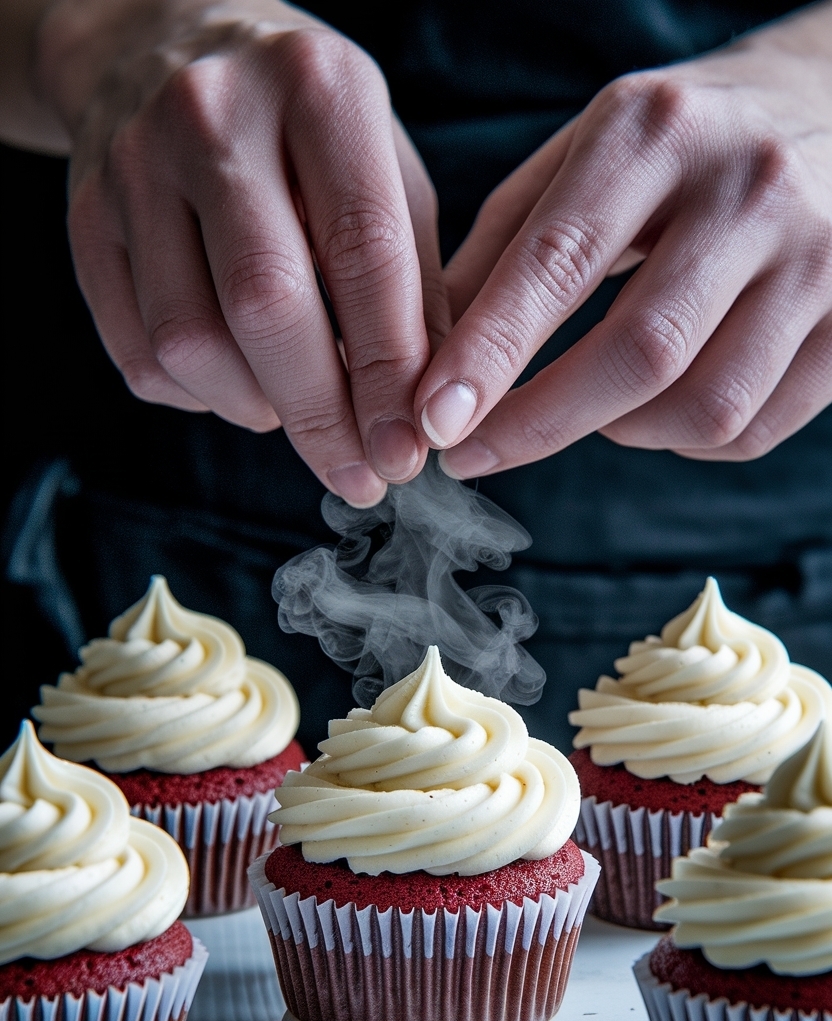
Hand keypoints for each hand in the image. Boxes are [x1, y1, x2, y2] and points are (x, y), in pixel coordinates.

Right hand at [36, 0, 448, 503]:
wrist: (159, 41)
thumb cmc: (302, 125)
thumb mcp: (384, 166)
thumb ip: (414, 281)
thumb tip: (428, 410)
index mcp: (317, 88)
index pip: (362, 251)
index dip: (390, 371)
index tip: (411, 450)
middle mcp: (215, 117)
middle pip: (266, 304)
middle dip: (322, 416)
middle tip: (362, 476)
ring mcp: (135, 166)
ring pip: (190, 342)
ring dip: (256, 408)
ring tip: (297, 410)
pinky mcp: (86, 220)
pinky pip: (139, 354)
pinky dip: (200, 397)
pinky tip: (238, 380)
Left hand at [414, 4, 831, 476]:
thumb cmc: (684, 142)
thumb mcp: (589, 150)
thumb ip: (508, 244)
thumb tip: (426, 352)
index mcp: (658, 132)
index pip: (559, 260)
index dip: (490, 354)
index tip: (434, 420)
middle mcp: (749, 190)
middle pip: (640, 352)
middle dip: (540, 422)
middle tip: (473, 454)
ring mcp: (819, 258)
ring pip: (707, 406)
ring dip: (624, 432)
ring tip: (590, 406)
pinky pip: (755, 429)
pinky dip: (687, 440)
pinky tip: (663, 404)